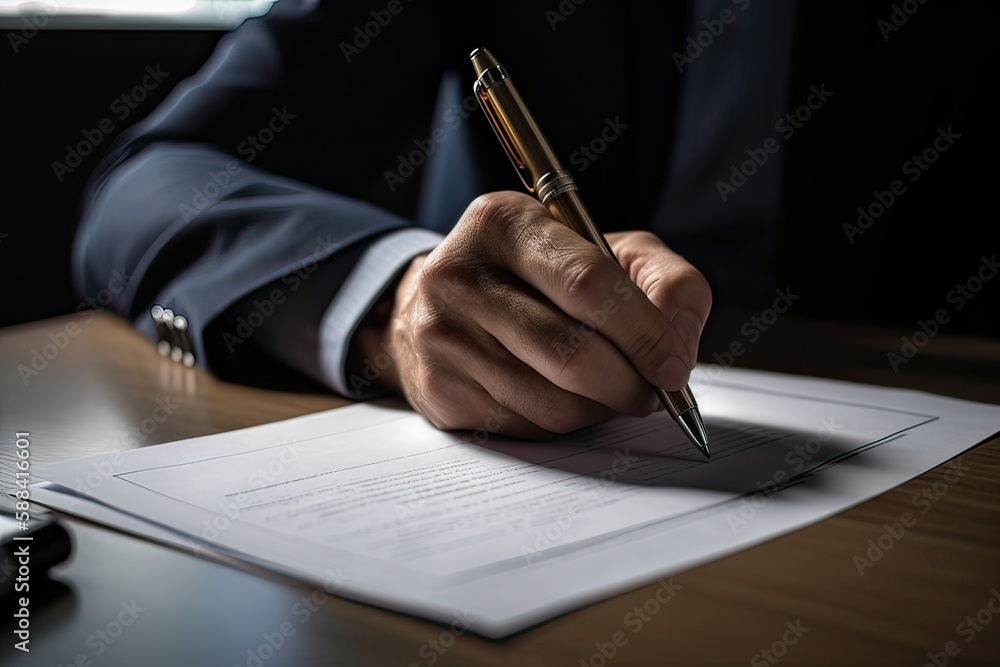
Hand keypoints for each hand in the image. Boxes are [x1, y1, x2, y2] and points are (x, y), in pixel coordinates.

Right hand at [355, 191, 711, 437]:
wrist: (440, 302)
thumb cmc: (540, 274)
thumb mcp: (608, 249)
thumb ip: (666, 281)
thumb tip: (678, 348)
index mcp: (505, 223)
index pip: (588, 283)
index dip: (644, 333)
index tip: (673, 367)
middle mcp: (460, 276)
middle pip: (572, 353)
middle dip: (629, 384)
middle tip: (651, 391)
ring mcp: (443, 336)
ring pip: (554, 402)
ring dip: (600, 408)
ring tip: (607, 388)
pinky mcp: (440, 389)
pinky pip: (528, 427)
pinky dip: (564, 422)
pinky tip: (562, 396)